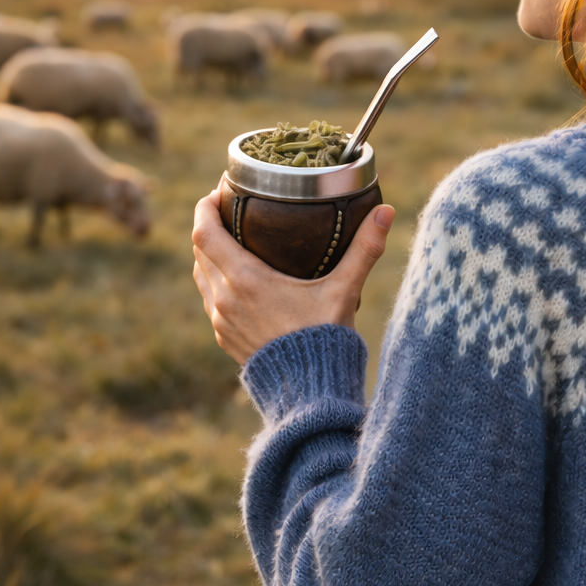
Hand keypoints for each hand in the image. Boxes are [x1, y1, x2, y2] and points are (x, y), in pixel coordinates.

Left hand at [192, 183, 395, 365]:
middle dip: (208, 225)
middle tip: (229, 209)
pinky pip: (210, 300)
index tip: (216, 192)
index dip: (204, 207)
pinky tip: (236, 279)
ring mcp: (221, 321)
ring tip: (230, 239)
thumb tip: (386, 210)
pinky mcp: (225, 339)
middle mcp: (225, 299)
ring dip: (209, 254)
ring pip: (201, 275)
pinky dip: (215, 281)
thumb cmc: (324, 339)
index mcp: (245, 280)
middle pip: (199, 249)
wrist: (308, 393)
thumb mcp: (344, 291)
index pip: (204, 232)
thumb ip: (363, 250)